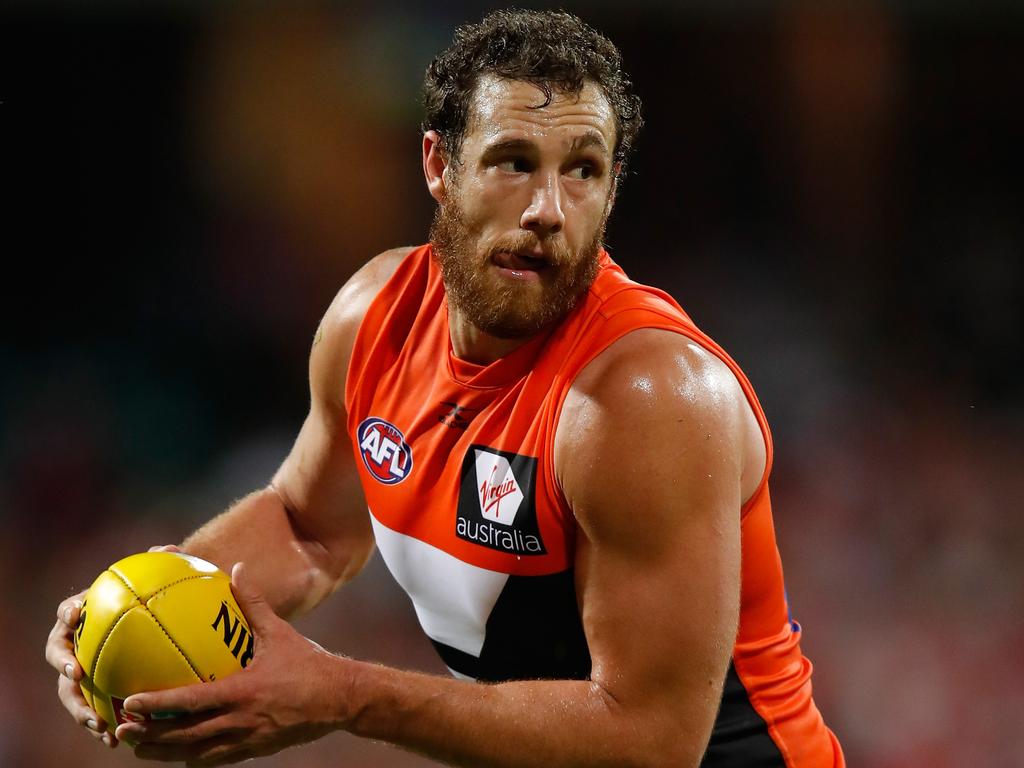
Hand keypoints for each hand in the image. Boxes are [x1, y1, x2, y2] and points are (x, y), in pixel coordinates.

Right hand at [46, 545, 182, 747]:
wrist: (156, 628)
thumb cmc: (154, 601)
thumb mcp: (160, 583)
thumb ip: (162, 564)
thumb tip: (170, 550)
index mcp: (86, 615)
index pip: (69, 610)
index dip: (69, 612)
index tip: (75, 616)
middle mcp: (77, 644)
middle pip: (59, 654)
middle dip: (64, 664)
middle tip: (77, 674)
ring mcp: (83, 671)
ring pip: (69, 691)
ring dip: (78, 707)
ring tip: (95, 722)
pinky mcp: (95, 694)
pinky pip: (92, 710)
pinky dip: (99, 724)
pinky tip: (116, 740)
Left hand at [114, 562, 346, 764]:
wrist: (340, 699)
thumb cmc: (309, 663)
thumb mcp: (280, 632)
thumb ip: (254, 603)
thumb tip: (236, 569)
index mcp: (243, 692)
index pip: (190, 703)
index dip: (157, 706)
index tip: (130, 703)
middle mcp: (240, 721)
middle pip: (185, 737)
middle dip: (150, 738)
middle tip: (121, 731)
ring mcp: (247, 740)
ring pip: (196, 755)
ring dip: (165, 754)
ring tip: (139, 749)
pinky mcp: (255, 750)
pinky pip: (216, 759)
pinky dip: (193, 759)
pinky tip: (177, 755)